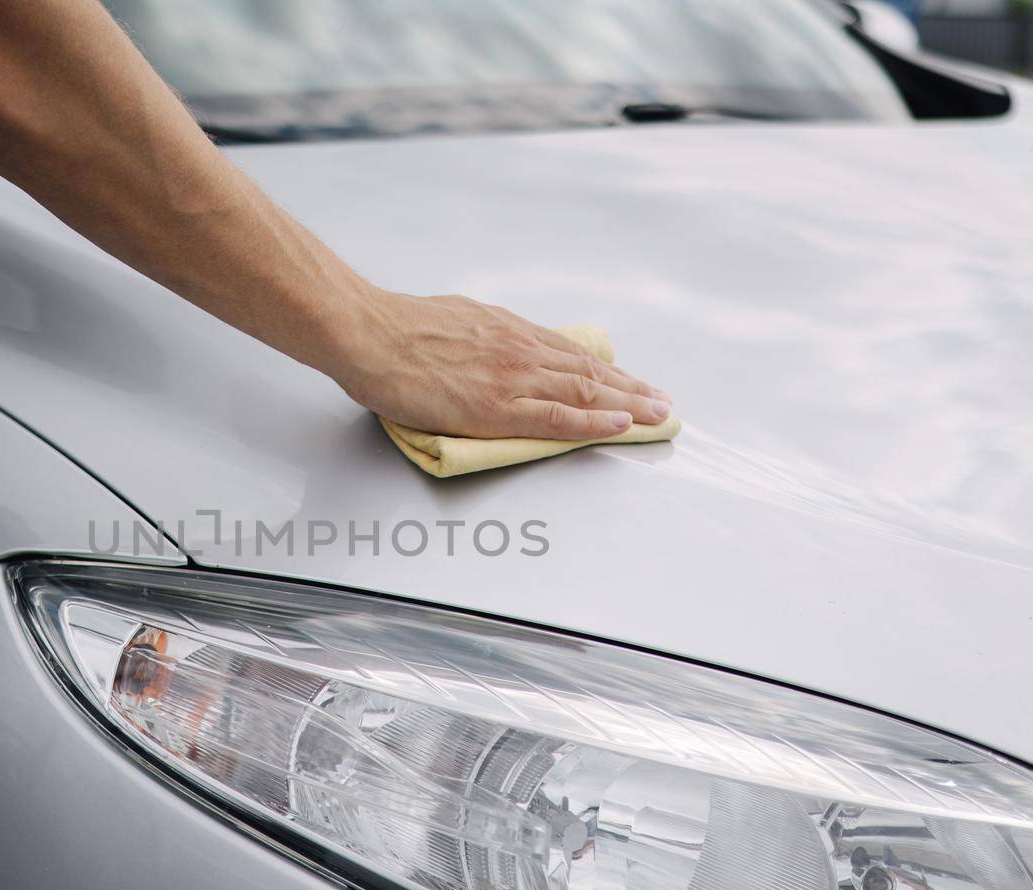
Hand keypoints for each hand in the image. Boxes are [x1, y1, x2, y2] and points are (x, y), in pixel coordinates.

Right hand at [329, 292, 672, 439]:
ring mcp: (513, 378)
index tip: (629, 380)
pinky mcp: (498, 407)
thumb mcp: (452, 320)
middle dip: (630, 388)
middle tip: (661, 402)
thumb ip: (478, 337)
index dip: (604, 370)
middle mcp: (520, 349)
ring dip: (628, 405)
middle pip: (588, 371)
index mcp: (507, 331)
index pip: (568, 353)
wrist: (370, 334)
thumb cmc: (396, 329)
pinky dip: (595, 422)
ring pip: (585, 391)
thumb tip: (484, 346)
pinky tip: (622, 426)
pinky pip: (558, 416)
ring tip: (658, 415)